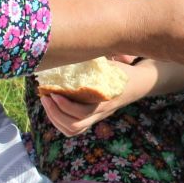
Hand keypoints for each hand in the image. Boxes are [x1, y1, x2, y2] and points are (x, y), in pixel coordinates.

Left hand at [38, 64, 153, 137]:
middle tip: (45, 97)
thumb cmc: (121, 70)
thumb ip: (92, 62)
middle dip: (55, 113)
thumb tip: (69, 52)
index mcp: (104, 100)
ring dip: (55, 119)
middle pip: (74, 126)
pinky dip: (60, 123)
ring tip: (47, 102)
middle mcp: (100, 113)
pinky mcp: (93, 119)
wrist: (138, 84)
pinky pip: (74, 129)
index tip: (53, 93)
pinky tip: (53, 109)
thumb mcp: (109, 64)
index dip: (64, 105)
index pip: (81, 112)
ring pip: (73, 130)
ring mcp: (97, 118)